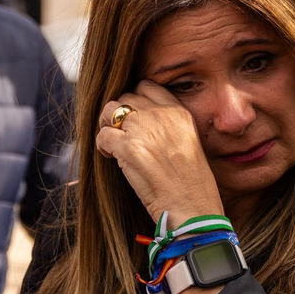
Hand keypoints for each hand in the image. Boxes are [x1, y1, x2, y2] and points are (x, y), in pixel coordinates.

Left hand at [95, 81, 223, 225]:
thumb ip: (168, 127)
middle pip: (126, 96)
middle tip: (122, 134)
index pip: (147, 86)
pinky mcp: (128, 147)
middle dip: (119, 114)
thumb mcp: (189, 143)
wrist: (192, 207)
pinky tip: (112, 158)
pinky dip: (102, 147)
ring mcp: (143, 128)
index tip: (134, 119)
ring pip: (109, 110)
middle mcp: (161, 114)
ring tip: (114, 145)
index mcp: (179, 112)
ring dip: (107, 126)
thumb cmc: (191, 184)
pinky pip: (102, 135)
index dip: (136, 101)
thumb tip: (142, 124)